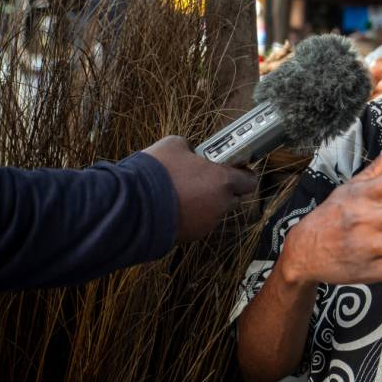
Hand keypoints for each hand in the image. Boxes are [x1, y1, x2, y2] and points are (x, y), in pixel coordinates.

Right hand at [144, 136, 258, 241]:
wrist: (132, 206)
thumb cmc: (156, 172)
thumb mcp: (174, 145)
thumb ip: (191, 148)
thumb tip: (191, 152)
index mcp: (223, 181)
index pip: (250, 181)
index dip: (245, 174)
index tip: (238, 169)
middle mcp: (220, 205)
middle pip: (233, 198)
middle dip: (224, 189)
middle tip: (206, 178)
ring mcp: (206, 224)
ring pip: (214, 212)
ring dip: (205, 203)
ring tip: (183, 193)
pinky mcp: (190, 237)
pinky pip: (197, 223)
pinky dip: (190, 216)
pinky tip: (173, 206)